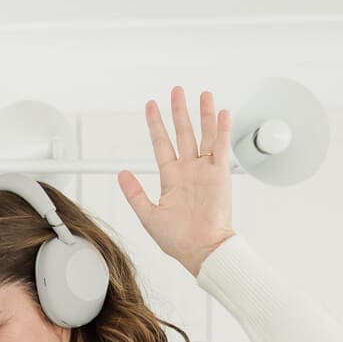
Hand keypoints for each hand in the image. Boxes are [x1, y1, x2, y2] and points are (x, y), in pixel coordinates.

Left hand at [117, 86, 235, 276]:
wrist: (202, 250)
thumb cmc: (178, 240)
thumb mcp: (148, 216)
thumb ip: (134, 193)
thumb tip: (120, 174)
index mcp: (171, 179)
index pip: (162, 144)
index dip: (156, 125)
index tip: (151, 106)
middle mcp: (188, 171)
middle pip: (182, 133)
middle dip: (178, 111)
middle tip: (176, 91)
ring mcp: (205, 171)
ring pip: (203, 135)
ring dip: (202, 114)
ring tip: (201, 94)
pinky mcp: (220, 174)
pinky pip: (221, 146)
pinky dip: (222, 129)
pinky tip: (221, 112)